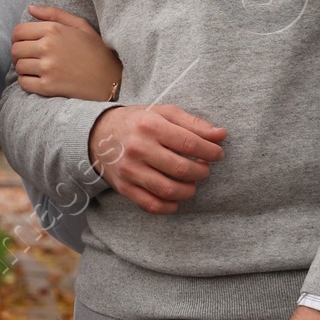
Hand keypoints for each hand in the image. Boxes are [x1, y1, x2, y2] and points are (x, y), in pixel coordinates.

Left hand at [11, 5, 121, 100]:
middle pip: (15, 49)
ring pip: (19, 66)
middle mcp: (48, 47)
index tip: (25, 43)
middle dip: (19, 53)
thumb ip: (54, 14)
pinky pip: (24, 83)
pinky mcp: (48, 86)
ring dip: (24, 68)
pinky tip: (39, 80)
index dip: (18, 38)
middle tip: (29, 58)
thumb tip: (30, 8)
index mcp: (54, 29)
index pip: (18, 31)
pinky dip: (27, 82)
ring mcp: (47, 68)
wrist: (111, 80)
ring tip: (36, 69)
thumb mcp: (81, 25)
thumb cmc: (97, 51)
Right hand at [87, 104, 224, 213]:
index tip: (218, 154)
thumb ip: (193, 124)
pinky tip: (177, 198)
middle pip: (181, 169)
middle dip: (202, 171)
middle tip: (204, 168)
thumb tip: (221, 135)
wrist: (99, 135)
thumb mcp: (164, 113)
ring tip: (192, 183)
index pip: (189, 143)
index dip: (210, 151)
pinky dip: (170, 206)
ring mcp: (130, 170)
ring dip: (189, 190)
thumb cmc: (139, 122)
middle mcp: (138, 148)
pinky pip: (152, 205)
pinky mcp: (124, 187)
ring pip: (168, 190)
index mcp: (150, 125)